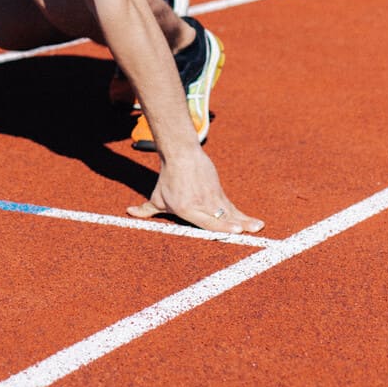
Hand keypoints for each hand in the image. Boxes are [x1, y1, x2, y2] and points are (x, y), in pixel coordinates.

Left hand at [126, 151, 262, 234]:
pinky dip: (245, 217)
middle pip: (221, 218)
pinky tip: (256, 223)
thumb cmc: (167, 179)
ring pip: (231, 213)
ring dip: (245, 222)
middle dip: (234, 226)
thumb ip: (145, 209)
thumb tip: (128, 212)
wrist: (181, 154)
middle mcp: (203, 204)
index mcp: (187, 209)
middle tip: (246, 232)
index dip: (221, 226)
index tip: (233, 230)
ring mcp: (213, 198)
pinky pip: (233, 209)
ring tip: (259, 228)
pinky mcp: (220, 193)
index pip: (206, 220)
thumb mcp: (156, 197)